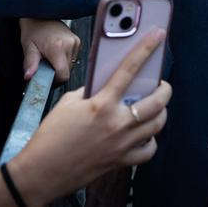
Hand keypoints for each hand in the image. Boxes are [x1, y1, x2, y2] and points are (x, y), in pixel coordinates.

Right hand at [7, 29, 171, 203]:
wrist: (42, 171)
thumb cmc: (51, 135)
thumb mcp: (68, 103)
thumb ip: (92, 91)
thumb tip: (109, 84)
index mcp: (101, 104)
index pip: (129, 68)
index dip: (146, 48)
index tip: (158, 35)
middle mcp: (116, 123)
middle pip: (157, 101)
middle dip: (165, 88)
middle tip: (161, 84)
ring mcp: (122, 144)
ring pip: (158, 124)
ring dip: (161, 112)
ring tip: (155, 106)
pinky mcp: (121, 161)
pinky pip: (148, 150)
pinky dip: (150, 140)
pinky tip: (143, 133)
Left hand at [20, 19, 80, 82]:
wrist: (41, 14)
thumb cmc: (34, 28)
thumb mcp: (28, 46)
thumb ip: (30, 63)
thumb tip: (28, 76)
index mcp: (57, 47)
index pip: (63, 75)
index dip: (55, 81)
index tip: (47, 79)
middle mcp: (69, 44)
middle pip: (68, 72)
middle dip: (56, 73)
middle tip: (45, 66)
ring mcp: (75, 42)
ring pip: (71, 66)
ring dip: (61, 66)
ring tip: (50, 58)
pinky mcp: (77, 41)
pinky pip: (73, 59)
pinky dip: (65, 60)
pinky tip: (56, 53)